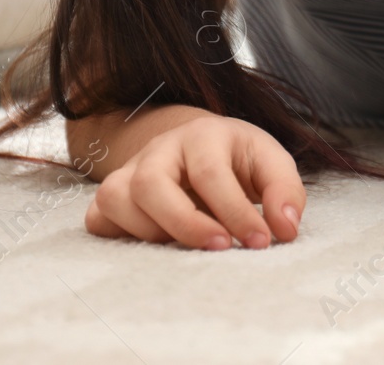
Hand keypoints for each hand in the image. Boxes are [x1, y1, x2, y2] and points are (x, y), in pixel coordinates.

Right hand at [84, 114, 305, 249]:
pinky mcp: (111, 196)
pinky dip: (120, 237)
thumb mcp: (271, 164)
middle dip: (185, 223)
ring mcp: (129, 170)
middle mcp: (159, 149)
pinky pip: (98, 219)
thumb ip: (285, 192)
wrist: (201, 149)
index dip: (235, 212)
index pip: (210, 173)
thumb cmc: (238, 161)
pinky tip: (155, 246)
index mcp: (202, 135)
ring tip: (188, 247)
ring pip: (117, 199)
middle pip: (150, 183)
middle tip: (221, 248)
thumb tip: (285, 228)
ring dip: (153, 233)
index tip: (260, 242)